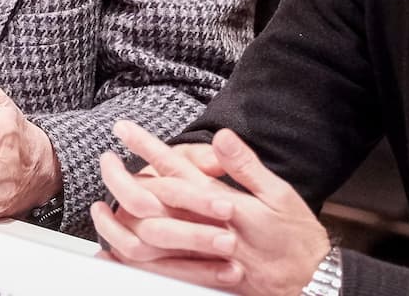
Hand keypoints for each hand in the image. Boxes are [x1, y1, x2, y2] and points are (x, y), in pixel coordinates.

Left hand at [93, 122, 330, 295]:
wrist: (309, 281)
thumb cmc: (295, 235)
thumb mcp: (278, 193)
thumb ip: (245, 166)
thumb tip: (220, 136)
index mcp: (225, 202)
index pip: (176, 168)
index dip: (148, 147)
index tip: (124, 129)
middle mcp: (207, 227)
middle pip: (154, 200)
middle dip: (124, 178)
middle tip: (103, 160)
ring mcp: (202, 255)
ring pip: (150, 238)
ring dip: (121, 220)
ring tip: (99, 204)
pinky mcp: (202, 277)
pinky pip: (159, 270)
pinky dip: (135, 260)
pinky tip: (116, 250)